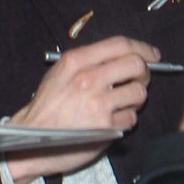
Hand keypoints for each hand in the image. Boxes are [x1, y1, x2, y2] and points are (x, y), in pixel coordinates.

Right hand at [5, 35, 158, 183]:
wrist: (32, 139)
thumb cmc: (48, 106)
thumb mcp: (60, 73)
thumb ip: (88, 61)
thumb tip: (124, 57)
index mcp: (76, 61)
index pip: (120, 44)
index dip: (141, 48)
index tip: (151, 55)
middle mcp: (88, 79)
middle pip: (136, 65)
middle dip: (144, 72)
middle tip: (139, 79)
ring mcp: (98, 103)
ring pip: (139, 92)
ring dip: (135, 98)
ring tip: (122, 103)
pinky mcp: (105, 127)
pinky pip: (131, 118)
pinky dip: (126, 119)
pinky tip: (112, 121)